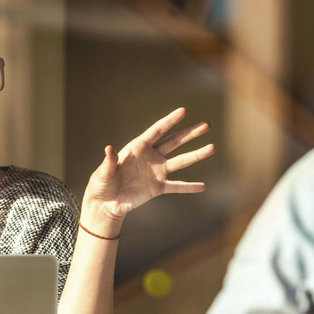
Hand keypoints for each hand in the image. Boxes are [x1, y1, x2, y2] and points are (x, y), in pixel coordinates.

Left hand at [85, 107, 214, 219]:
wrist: (106, 203)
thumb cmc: (101, 184)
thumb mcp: (103, 173)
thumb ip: (109, 161)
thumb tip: (108, 148)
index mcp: (138, 148)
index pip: (157, 131)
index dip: (169, 121)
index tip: (183, 111)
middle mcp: (151, 157)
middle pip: (174, 142)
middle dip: (190, 134)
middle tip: (206, 125)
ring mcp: (156, 172)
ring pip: (180, 162)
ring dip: (196, 155)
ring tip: (212, 147)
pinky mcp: (158, 188)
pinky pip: (176, 186)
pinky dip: (189, 187)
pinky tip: (202, 186)